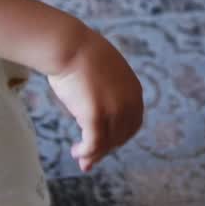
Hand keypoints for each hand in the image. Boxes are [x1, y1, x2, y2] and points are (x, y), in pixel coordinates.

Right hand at [47, 29, 143, 172]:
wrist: (69, 46)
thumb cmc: (80, 54)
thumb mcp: (106, 73)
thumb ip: (109, 90)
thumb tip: (97, 103)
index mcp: (134, 91)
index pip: (133, 123)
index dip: (119, 137)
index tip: (105, 144)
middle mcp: (129, 102)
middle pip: (121, 136)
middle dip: (106, 149)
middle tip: (90, 159)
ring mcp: (114, 110)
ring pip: (107, 143)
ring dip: (94, 154)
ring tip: (80, 158)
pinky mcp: (96, 116)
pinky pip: (94, 144)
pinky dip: (86, 152)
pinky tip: (77, 152)